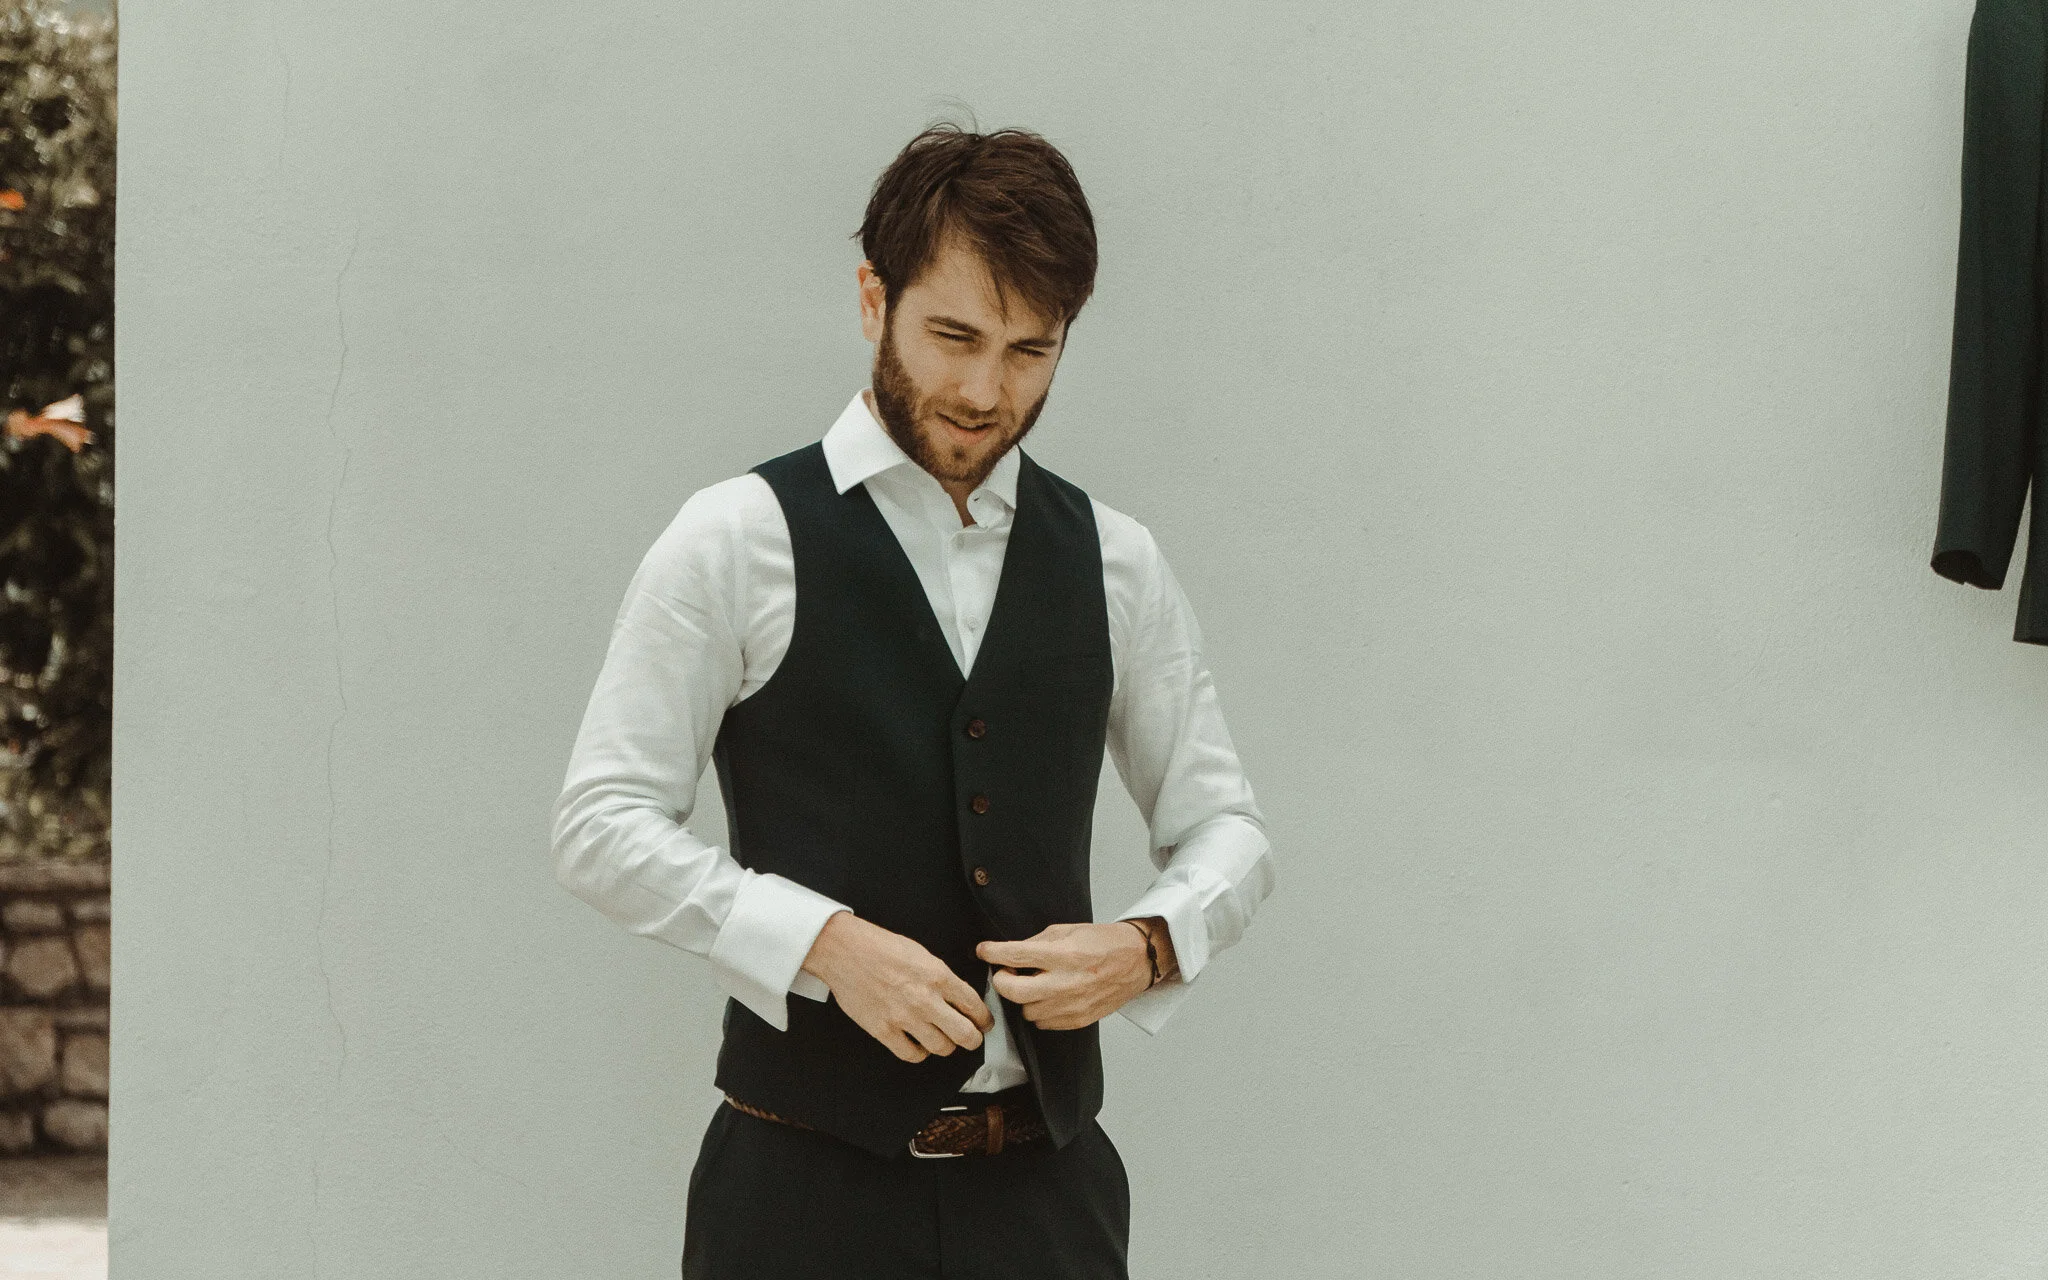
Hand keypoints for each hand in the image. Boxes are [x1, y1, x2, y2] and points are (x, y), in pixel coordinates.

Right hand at [800, 911, 994, 1062]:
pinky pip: (911, 1054)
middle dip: (973, 1039)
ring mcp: (904, 1018)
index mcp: (938, 976)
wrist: (845, 951)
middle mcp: (925, 999)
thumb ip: (942, 977)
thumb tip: (957, 996)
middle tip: (971, 1038)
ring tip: (943, 1040)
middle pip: (964, 1034)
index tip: (983, 1023)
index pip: (974, 1006)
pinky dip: (919, 1053)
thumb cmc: (880, 947)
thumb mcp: (922, 953)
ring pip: (941, 1048)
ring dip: (946, 1046)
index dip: (984, 1019)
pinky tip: (918, 1044)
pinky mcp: (883, 1030)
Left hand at [978, 919, 1171, 1031]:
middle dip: (1001, 981)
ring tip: (1034, 983)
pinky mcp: (1078, 1020)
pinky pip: (1043, 1023)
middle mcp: (1066, 982)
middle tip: (1006, 971)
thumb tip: (1010, 953)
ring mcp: (1072, 1005)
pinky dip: (1039, 1010)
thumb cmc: (1104, 942)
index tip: (983, 951)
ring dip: (1022, 997)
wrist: (1137, 961)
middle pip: (1013, 991)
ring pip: (1026, 1011)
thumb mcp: (1068, 931)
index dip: (992, 953)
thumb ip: (1037, 943)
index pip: (1015, 955)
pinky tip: (1048, 996)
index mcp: (1064, 955)